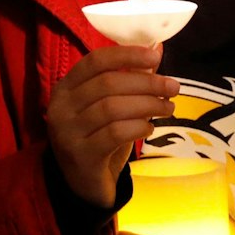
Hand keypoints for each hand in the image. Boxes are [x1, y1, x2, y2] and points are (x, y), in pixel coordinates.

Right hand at [44, 44, 176, 208]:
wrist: (82, 185)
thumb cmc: (99, 137)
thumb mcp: (112, 105)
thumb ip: (130, 78)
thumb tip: (157, 49)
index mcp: (66, 87)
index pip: (95, 61)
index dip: (126, 56)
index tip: (155, 57)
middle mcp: (61, 107)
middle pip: (108, 84)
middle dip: (146, 83)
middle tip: (173, 87)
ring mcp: (67, 132)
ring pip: (112, 108)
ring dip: (147, 105)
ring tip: (168, 108)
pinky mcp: (81, 155)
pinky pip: (114, 133)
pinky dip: (137, 127)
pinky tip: (149, 128)